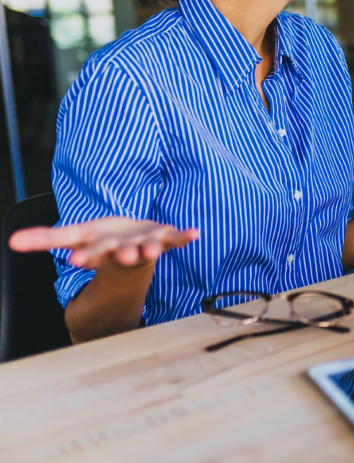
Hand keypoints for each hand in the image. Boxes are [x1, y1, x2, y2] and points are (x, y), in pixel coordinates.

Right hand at [8, 217, 198, 270]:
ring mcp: (146, 246)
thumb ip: (45, 240)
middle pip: (121, 254)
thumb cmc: (101, 243)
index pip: (91, 255)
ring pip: (149, 249)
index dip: (86, 256)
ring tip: (152, 250)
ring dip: (152, 249)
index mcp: (101, 252)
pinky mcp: (165, 239)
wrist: (133, 253)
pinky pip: (177, 239)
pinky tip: (195, 233)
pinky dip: (185, 236)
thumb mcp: (73, 239)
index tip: (77, 260)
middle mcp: (125, 251)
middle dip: (120, 255)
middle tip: (122, 256)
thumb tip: (11, 240)